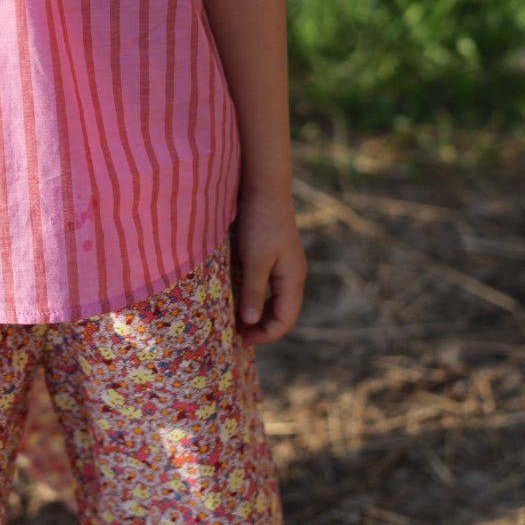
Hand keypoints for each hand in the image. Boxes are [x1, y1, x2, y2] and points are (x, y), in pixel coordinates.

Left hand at [231, 188, 306, 345]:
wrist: (264, 185)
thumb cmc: (260, 222)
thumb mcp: (255, 259)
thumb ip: (254, 292)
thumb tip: (251, 322)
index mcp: (293, 278)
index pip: (285, 319)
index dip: (265, 334)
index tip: (241, 339)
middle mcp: (291, 273)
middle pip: (280, 310)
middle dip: (259, 325)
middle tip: (235, 333)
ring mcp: (283, 262)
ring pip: (271, 296)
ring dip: (254, 309)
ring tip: (232, 317)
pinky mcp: (272, 251)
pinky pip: (264, 280)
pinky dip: (251, 291)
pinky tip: (233, 291)